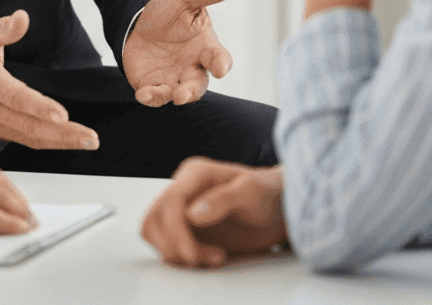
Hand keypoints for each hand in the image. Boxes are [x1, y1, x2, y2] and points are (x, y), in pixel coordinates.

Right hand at [0, 10, 98, 150]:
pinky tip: (65, 141)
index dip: (38, 108)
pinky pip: (24, 139)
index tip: (61, 115)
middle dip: (62, 135)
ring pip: (29, 138)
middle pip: (29, 127)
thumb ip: (1, 27)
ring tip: (85, 141)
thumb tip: (22, 18)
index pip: (15, 98)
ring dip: (59, 142)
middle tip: (90, 139)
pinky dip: (47, 143)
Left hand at [122, 0, 236, 106]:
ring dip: (173, 96)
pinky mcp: (153, 84)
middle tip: (185, 94)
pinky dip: (151, 98)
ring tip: (171, 96)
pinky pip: (154, 96)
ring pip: (177, 93)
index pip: (218, 58)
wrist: (141, 21)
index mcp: (205, 47)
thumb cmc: (170, 11)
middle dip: (192, 91)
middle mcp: (191, 67)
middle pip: (197, 85)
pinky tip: (143, 95)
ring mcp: (172, 78)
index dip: (221, 64)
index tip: (221, 68)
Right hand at [141, 157, 286, 267]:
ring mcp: (182, 207)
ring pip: (154, 230)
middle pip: (155, 217)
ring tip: (209, 257)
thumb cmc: (268, 193)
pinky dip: (179, 255)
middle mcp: (184, 188)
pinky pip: (165, 241)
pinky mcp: (184, 225)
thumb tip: (192, 214)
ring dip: (175, 251)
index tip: (192, 254)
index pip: (170, 200)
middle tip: (203, 258)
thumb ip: (223, 199)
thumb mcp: (252, 192)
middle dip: (175, 244)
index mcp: (196, 173)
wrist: (277, 207)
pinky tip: (206, 257)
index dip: (176, 230)